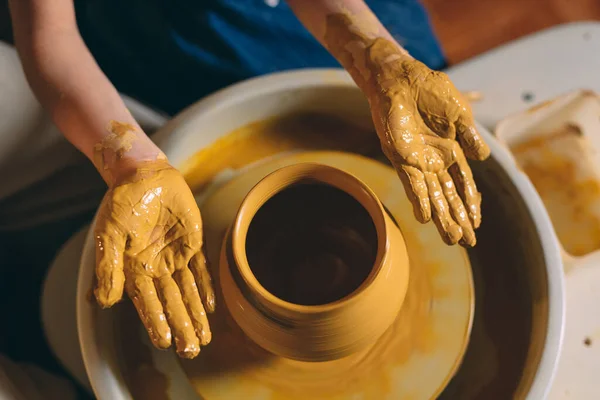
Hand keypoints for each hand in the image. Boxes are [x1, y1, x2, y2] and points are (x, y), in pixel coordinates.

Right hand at [93, 160, 214, 357]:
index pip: (146, 301)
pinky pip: (201, 269)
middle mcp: (156, 267)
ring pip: (187, 291)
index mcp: (134, 268)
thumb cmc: (122, 202)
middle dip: (181, 326)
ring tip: (203, 339)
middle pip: (171, 302)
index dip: (156, 321)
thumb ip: (108, 266)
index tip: (164, 342)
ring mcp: (175, 256)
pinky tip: (211, 307)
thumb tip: (104, 302)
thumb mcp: (110, 232)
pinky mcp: (192, 244)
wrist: (144, 175)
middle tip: (191, 351)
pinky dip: (206, 288)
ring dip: (196, 314)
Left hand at [365, 38, 489, 245]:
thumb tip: (483, 159)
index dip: (471, 205)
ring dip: (442, 217)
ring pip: (432, 196)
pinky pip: (412, 183)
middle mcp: (435, 162)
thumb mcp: (459, 114)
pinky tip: (427, 217)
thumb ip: (469, 137)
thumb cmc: (431, 91)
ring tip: (451, 239)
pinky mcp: (401, 157)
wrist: (402, 79)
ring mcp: (418, 161)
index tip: (478, 225)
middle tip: (467, 243)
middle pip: (449, 197)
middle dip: (459, 220)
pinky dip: (420, 199)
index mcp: (452, 152)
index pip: (464, 185)